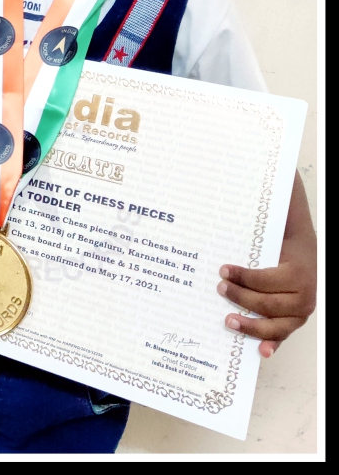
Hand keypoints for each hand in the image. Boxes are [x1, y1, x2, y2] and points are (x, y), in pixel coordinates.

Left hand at [218, 172, 315, 357]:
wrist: (301, 244)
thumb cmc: (280, 230)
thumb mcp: (274, 217)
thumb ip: (271, 200)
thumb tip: (271, 172)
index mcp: (300, 267)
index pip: (271, 279)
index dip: (246, 277)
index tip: (222, 269)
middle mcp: (306, 291)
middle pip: (271, 304)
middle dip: (243, 298)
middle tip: (219, 287)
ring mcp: (301, 308)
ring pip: (277, 324)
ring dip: (252, 325)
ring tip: (227, 319)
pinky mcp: (292, 319)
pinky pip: (283, 335)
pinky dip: (272, 344)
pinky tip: (260, 352)